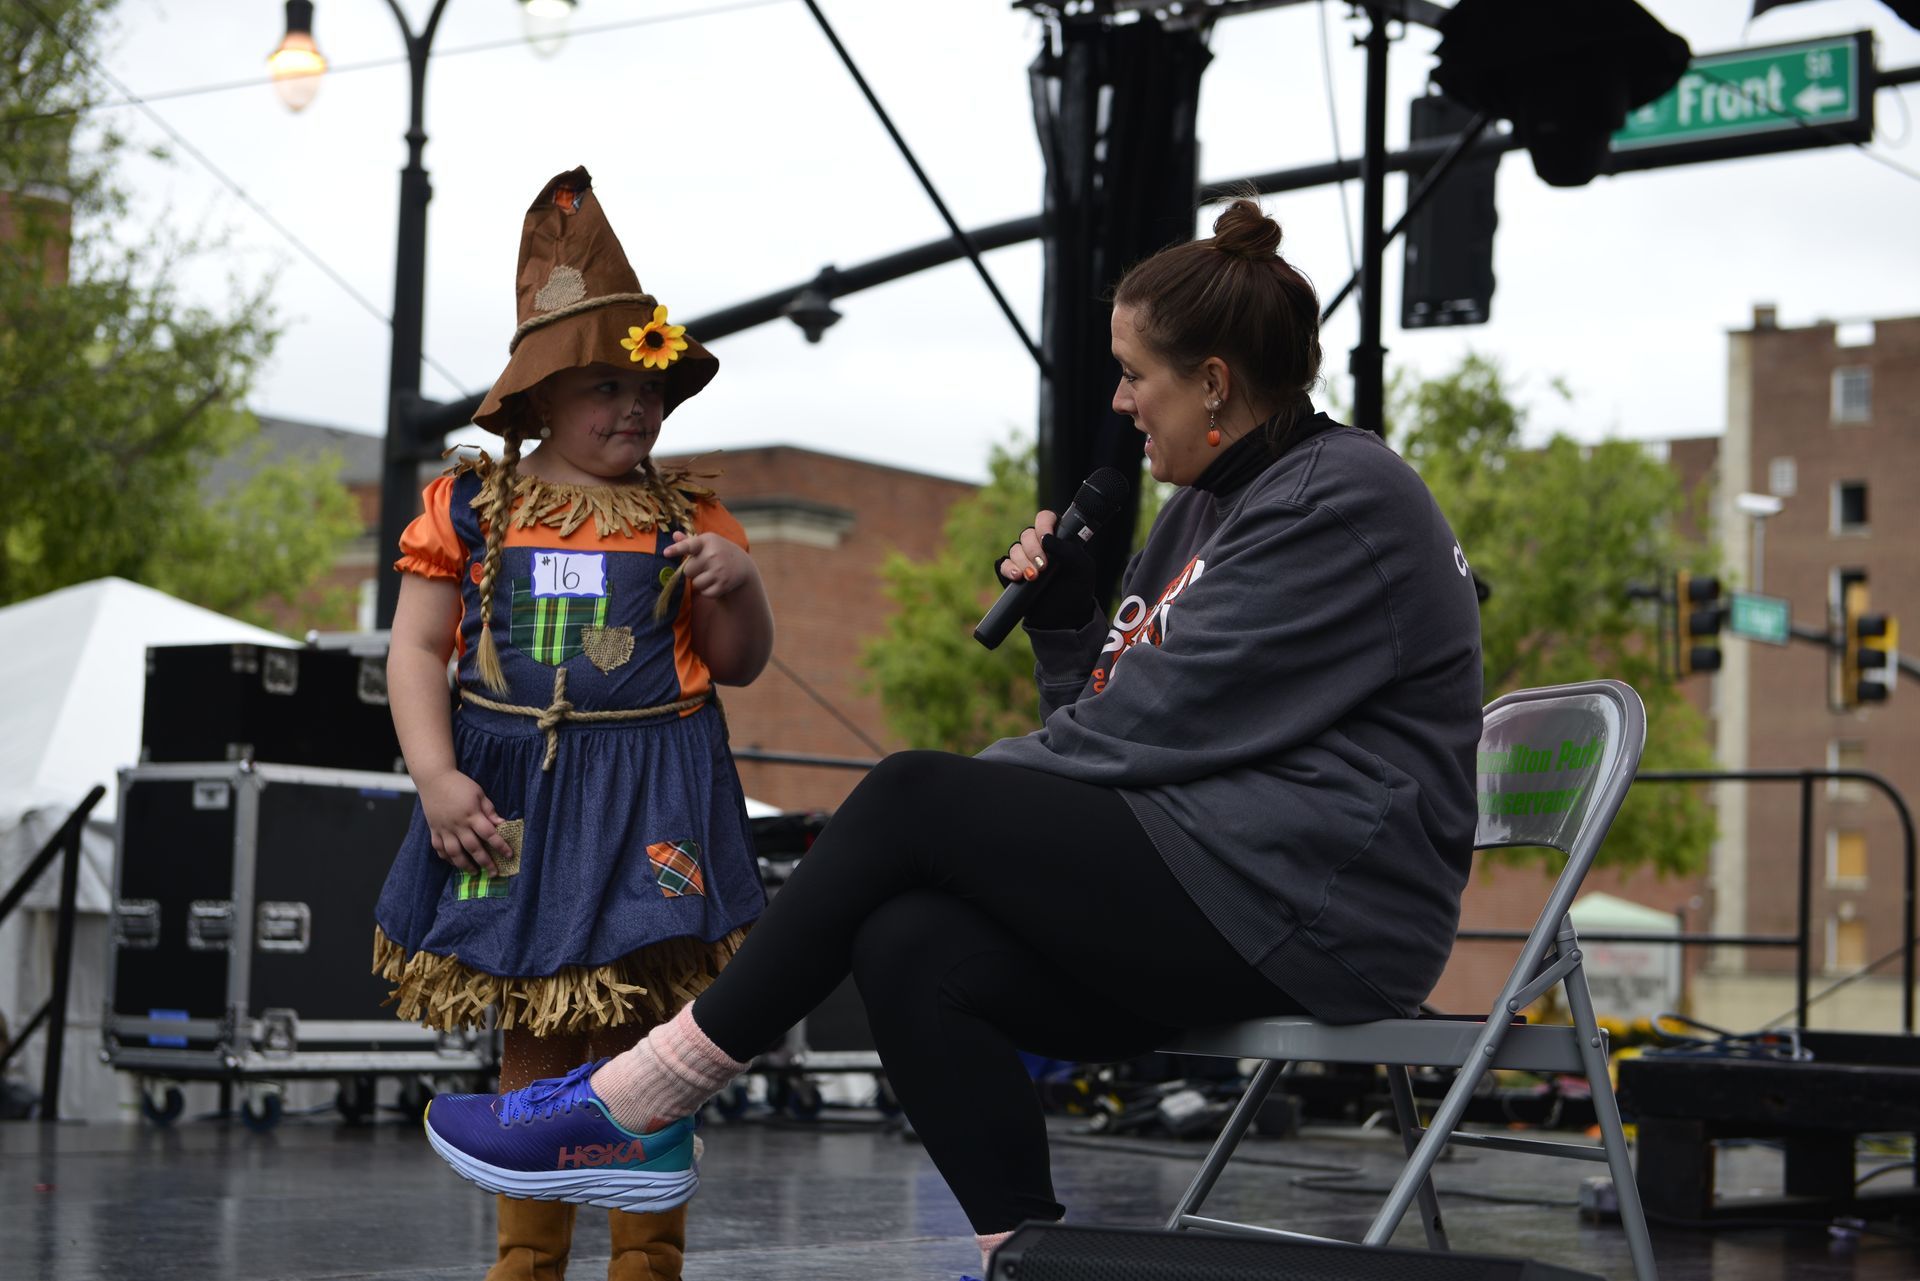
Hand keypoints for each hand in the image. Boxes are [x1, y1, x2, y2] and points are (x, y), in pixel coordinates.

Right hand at [418, 771, 511, 872]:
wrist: (434, 779)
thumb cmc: (460, 784)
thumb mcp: (479, 794)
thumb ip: (490, 811)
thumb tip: (502, 825)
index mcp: (472, 814)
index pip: (489, 834)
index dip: (500, 846)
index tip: (509, 855)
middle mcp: (458, 824)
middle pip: (473, 848)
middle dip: (485, 862)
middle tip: (494, 872)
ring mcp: (444, 829)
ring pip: (454, 853)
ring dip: (465, 865)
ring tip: (475, 872)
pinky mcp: (434, 830)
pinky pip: (439, 848)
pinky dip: (447, 857)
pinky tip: (455, 862)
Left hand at [663, 530, 756, 598]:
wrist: (742, 565)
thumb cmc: (718, 552)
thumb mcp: (707, 543)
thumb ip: (689, 542)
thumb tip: (675, 535)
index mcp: (707, 541)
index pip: (689, 545)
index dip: (677, 549)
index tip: (666, 553)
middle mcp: (713, 555)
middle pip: (688, 570)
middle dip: (693, 571)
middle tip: (704, 567)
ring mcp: (719, 570)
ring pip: (696, 583)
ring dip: (701, 582)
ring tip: (712, 574)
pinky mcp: (723, 584)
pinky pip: (705, 592)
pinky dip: (708, 591)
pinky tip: (717, 582)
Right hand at [996, 510, 1096, 630]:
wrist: (1064, 617)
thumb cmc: (1077, 590)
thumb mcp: (1082, 568)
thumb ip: (1068, 550)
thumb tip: (1045, 538)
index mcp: (1057, 538)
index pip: (1045, 519)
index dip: (1043, 524)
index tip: (1046, 538)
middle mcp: (1039, 546)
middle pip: (1027, 534)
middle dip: (1033, 549)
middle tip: (1043, 567)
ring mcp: (1024, 560)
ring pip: (1014, 549)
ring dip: (1023, 562)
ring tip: (1033, 577)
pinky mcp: (1012, 574)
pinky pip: (1002, 564)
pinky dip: (1008, 568)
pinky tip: (1017, 576)